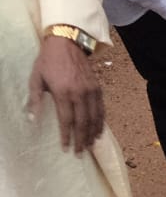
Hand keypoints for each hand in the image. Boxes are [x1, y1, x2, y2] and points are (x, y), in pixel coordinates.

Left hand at [27, 36, 103, 153]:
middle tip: (80, 153)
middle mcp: (80, 93)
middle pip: (83, 122)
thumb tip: (32, 120)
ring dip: (93, 133)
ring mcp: (91, 91)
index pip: (66, 120)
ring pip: (95, 117)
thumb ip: (35, 100)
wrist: (67, 43)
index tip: (66, 148)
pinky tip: (99, 130)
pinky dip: (101, 121)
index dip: (67, 136)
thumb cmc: (48, 61)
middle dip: (82, 139)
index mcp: (63, 92)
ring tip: (91, 145)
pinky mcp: (97, 87)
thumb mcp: (35, 79)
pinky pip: (101, 108)